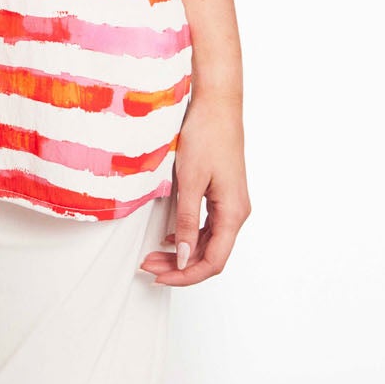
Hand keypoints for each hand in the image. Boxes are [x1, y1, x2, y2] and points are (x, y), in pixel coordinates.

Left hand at [139, 91, 249, 284]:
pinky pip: (207, 226)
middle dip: (179, 266)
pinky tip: (170, 237)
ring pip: (207, 242)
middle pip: (209, 254)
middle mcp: (236, 213)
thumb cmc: (206, 137)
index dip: (186, 275)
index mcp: (233, 213)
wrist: (217, 106)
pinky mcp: (222, 195)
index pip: (213, 261)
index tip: (160, 277)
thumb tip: (183, 257)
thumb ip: (187, 221)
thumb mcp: (191, 181)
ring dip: (182, 252)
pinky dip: (188, 236)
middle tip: (148, 266)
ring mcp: (230, 204)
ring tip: (153, 256)